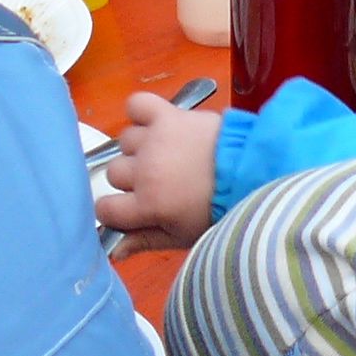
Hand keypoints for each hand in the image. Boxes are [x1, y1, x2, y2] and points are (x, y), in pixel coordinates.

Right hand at [97, 92, 220, 243]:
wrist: (251, 171)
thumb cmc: (217, 209)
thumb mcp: (181, 236)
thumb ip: (144, 241)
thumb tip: (112, 251)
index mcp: (147, 204)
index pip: (104, 208)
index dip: (116, 210)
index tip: (132, 207)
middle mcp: (144, 171)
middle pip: (114, 173)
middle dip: (132, 179)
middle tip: (161, 180)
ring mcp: (154, 140)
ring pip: (124, 142)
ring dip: (140, 148)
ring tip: (166, 153)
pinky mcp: (167, 115)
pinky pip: (136, 104)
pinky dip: (140, 112)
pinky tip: (153, 124)